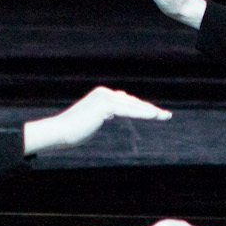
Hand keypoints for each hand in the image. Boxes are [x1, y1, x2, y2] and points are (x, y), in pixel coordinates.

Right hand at [23, 86, 170, 154]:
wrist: (59, 132)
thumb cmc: (71, 131)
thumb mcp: (91, 120)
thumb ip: (101, 115)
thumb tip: (108, 114)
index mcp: (101, 95)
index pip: (126, 102)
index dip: (141, 108)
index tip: (155, 113)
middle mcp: (104, 93)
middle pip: (133, 102)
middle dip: (150, 109)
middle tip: (166, 115)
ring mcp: (104, 98)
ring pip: (133, 106)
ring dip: (151, 111)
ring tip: (165, 116)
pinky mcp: (105, 106)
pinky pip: (129, 110)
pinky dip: (143, 113)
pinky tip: (154, 116)